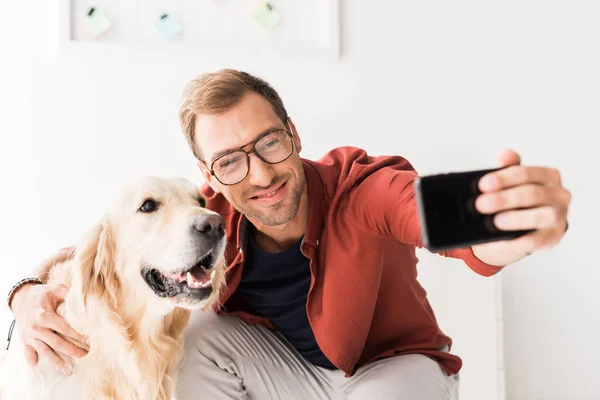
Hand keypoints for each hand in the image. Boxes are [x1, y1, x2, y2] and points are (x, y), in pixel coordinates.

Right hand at [11, 284, 88, 375]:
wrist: (20, 297)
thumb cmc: (42, 293)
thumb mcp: (56, 289)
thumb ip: (69, 293)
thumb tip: (85, 298)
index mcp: (45, 315)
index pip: (64, 328)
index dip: (77, 335)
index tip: (89, 341)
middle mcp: (36, 328)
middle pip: (56, 343)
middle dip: (72, 351)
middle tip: (85, 357)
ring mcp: (30, 336)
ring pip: (44, 351)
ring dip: (56, 362)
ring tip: (68, 371)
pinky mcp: (25, 340)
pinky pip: (28, 353)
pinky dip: (32, 360)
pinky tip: (38, 367)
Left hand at [471, 149, 570, 265]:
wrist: (515, 230)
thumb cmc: (514, 202)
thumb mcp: (508, 184)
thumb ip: (508, 169)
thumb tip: (505, 154)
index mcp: (548, 176)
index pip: (526, 173)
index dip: (504, 178)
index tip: (483, 184)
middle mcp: (558, 195)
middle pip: (532, 194)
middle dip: (504, 199)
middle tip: (481, 204)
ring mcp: (558, 217)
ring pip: (541, 216)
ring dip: (516, 218)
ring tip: (496, 221)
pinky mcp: (553, 237)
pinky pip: (537, 239)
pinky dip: (519, 240)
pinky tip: (504, 239)